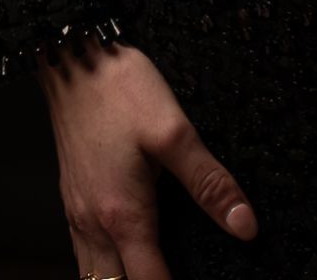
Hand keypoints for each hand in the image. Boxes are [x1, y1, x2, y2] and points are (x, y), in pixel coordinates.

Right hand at [38, 39, 258, 278]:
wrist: (74, 58)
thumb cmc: (120, 90)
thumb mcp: (174, 131)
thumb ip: (209, 183)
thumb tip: (244, 225)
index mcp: (122, 216)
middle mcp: (93, 225)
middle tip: (176, 274)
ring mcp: (77, 214)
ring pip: (94, 277)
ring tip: (154, 269)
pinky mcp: (72, 199)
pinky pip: (83, 255)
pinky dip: (105, 267)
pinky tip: (126, 252)